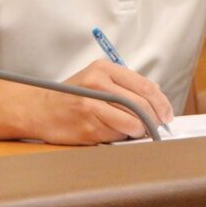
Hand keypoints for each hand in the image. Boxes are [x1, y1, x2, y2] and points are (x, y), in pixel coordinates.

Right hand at [30, 60, 173, 144]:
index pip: (144, 86)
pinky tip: (111, 132)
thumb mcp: (96, 79)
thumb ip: (124, 86)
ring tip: (132, 130)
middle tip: (155, 127)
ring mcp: (92, 106)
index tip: (167, 114)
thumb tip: (155, 97)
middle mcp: (98, 84)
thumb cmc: (70, 96)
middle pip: (141, 105)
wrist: (38, 109)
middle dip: (153, 119)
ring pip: (132, 123)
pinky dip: (119, 137)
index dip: (161, 103)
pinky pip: (116, 135)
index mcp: (104, 69)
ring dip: (137, 131)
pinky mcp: (87, 126)